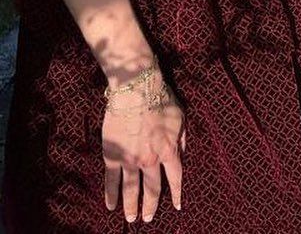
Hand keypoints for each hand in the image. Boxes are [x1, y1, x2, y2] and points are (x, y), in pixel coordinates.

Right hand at [102, 70, 184, 222]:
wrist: (136, 90)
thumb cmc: (160, 99)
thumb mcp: (181, 117)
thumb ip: (182, 138)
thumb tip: (182, 154)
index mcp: (169, 150)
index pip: (175, 178)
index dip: (177, 193)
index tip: (177, 206)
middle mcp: (151, 159)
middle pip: (152, 189)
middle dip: (151, 205)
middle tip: (148, 218)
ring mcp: (131, 159)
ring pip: (131, 190)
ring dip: (131, 206)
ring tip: (131, 218)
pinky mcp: (113, 155)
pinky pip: (111, 181)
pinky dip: (111, 195)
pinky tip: (111, 206)